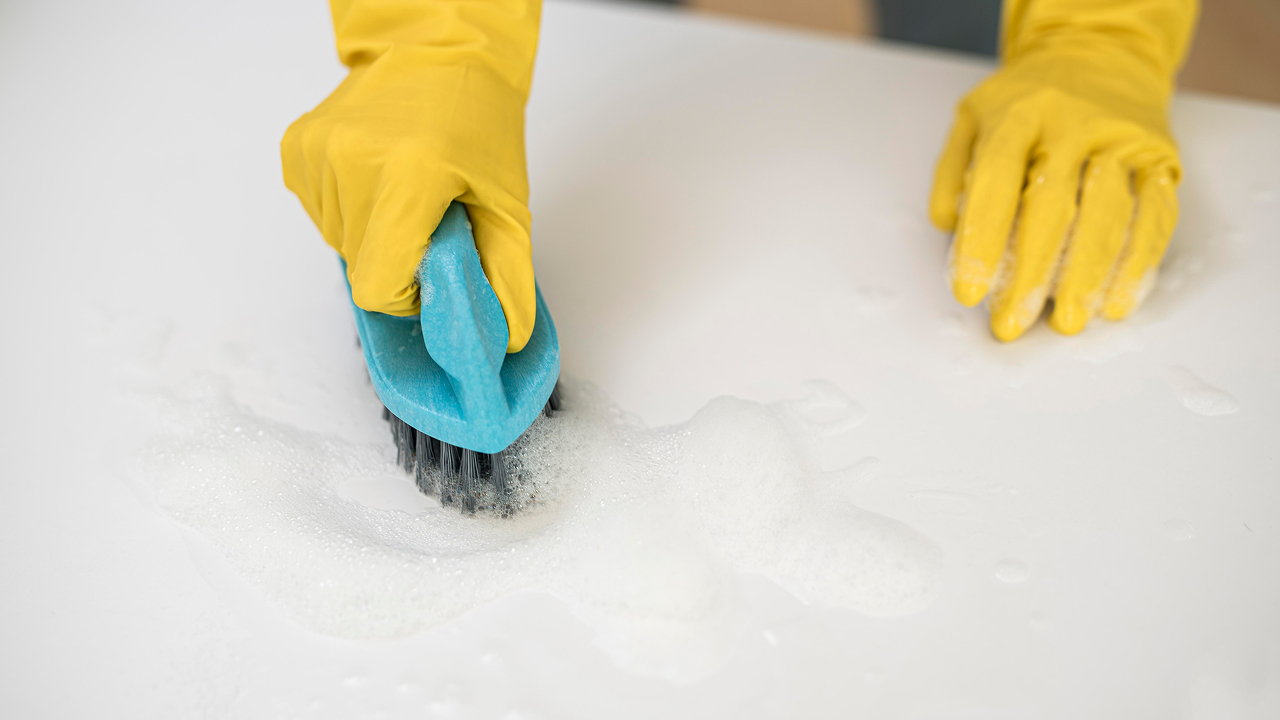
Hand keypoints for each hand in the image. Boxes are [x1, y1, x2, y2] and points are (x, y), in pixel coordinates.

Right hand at [282, 47, 536, 351]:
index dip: (406, 294)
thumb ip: (507, 274)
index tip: (429, 269)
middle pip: (359, 266)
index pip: (378, 286)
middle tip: (427, 219)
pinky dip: (348, 208)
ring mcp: (318, 154)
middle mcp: (353, 163)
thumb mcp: (507, 202)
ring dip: (372, 232)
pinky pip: (318, 212)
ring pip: (337, 241)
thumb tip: (505, 335)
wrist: (438, 50)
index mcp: (409, 177)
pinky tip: (376, 176)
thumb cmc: (477, 120)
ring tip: (404, 189)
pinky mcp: (297, 149)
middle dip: (395, 258)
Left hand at [928, 0, 1194, 341]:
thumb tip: (948, 228)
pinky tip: (1116, 301)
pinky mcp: (1159, 157)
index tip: (969, 293)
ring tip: (1068, 322)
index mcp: (1019, 115)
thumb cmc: (1025, 100)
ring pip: (1108, 213)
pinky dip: (1137, 263)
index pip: (995, 182)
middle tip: (1012, 324)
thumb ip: (953, 172)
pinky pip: (1154, 215)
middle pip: (1052, 206)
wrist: (1099, 50)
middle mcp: (1074, 124)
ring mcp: (1122, 139)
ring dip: (1088, 275)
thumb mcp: (973, 118)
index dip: (981, 242)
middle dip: (1032, 273)